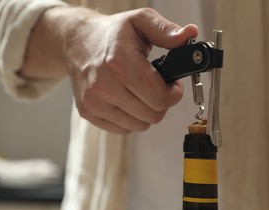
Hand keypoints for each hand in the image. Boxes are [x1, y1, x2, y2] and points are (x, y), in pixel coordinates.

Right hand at [21, 7, 197, 133]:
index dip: (173, 93)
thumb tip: (190, 35)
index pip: (159, 98)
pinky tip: (127, 99)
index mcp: (119, 63)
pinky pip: (123, 129)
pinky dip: (130, 118)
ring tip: (141, 92)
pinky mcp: (88, 112)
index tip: (172, 84)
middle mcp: (104, 86)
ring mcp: (94, 102)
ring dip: (146, 112)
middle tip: (157, 87)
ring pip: (139, 126)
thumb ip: (167, 31)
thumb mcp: (141, 21)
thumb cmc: (112, 34)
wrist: (78, 42)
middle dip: (161, 102)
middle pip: (152, 115)